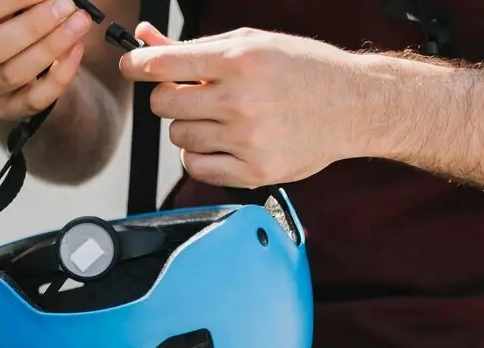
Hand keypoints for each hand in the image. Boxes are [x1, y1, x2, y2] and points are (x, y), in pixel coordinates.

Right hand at [0, 0, 93, 120]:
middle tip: (67, 6)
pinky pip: (33, 100)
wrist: (22, 53)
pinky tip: (76, 50)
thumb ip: (22, 0)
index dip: (12, 0)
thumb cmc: (13, 17)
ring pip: (12, 75)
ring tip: (79, 23)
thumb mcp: (10, 4)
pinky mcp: (4, 109)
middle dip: (34, 26)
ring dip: (51, 47)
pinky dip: (59, 76)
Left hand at [118, 24, 375, 187]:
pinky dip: (200, 157)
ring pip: (177, 138)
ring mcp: (247, 138)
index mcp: (239, 59)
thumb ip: (194, 47)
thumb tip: (144, 39)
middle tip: (192, 95)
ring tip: (220, 118)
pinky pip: (195, 168)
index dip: (138, 65)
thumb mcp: (252, 43)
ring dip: (189, 128)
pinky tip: (223, 143)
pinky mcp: (253, 171)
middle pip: (163, 105)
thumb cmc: (301, 69)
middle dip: (169, 98)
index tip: (130, 65)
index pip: (164, 64)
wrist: (354, 105)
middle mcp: (241, 98)